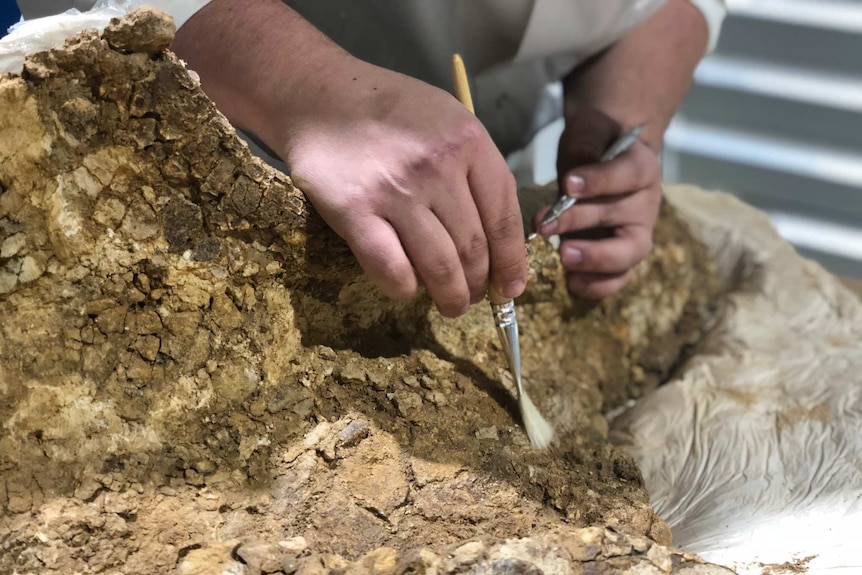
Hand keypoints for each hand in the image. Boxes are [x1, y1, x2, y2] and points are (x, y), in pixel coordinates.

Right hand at [281, 56, 527, 316]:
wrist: (318, 96)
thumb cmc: (388, 111)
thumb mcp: (447, 120)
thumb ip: (474, 170)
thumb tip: (497, 240)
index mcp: (468, 141)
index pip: (504, 217)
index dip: (512, 262)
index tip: (512, 288)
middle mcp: (436, 167)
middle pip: (474, 248)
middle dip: (479, 284)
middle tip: (474, 296)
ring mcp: (394, 191)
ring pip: (440, 267)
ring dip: (451, 297)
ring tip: (452, 305)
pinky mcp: (354, 212)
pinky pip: (392, 270)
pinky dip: (405, 290)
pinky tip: (406, 288)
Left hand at [534, 108, 660, 298]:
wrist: (605, 157)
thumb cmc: (595, 144)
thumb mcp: (589, 133)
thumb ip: (584, 146)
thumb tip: (571, 181)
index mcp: (642, 168)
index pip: (627, 175)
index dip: (599, 181)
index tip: (567, 184)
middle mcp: (646, 204)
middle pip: (622, 218)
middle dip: (583, 223)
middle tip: (547, 227)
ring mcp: (638, 234)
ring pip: (628, 255)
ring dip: (595, 260)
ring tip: (563, 257)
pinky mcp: (623, 257)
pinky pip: (618, 278)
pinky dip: (598, 286)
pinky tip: (571, 282)